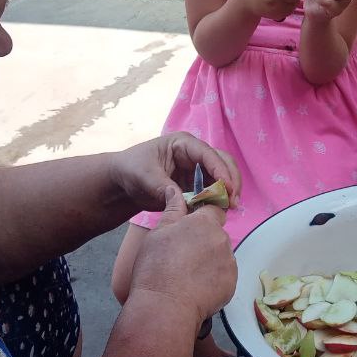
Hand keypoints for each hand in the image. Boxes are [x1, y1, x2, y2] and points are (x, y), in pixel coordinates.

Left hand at [110, 133, 241, 211]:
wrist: (123, 183)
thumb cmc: (131, 169)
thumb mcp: (144, 176)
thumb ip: (163, 186)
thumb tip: (185, 199)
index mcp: (183, 144)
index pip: (208, 154)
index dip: (220, 170)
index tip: (227, 188)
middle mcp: (194, 155)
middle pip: (222, 162)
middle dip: (231, 180)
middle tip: (233, 201)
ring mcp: (197, 170)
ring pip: (222, 177)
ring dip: (228, 192)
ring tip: (230, 208)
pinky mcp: (196, 185)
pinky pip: (213, 191)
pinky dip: (219, 200)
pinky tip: (220, 211)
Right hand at [127, 187, 236, 323]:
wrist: (165, 306)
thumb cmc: (156, 267)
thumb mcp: (158, 233)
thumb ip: (172, 210)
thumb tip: (175, 191)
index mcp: (204, 223)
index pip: (214, 211)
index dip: (204, 219)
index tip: (192, 230)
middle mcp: (222, 239)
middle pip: (217, 235)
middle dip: (205, 242)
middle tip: (183, 257)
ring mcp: (229, 262)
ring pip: (221, 256)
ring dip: (210, 261)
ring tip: (188, 276)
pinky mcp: (232, 283)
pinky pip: (224, 276)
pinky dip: (214, 280)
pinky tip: (196, 288)